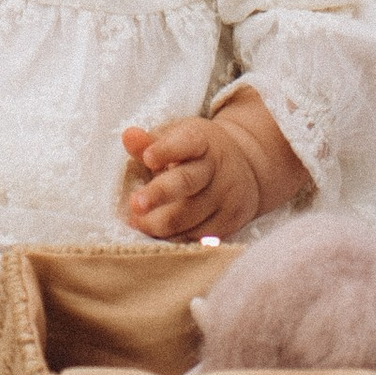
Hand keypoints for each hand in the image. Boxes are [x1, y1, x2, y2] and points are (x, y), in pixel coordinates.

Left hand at [121, 91, 298, 239]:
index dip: (166, 150)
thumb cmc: (198, 153)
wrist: (247, 168)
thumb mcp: (178, 139)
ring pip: (188, 217)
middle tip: (134, 204)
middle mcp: (217, 168)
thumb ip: (151, 142)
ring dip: (157, 223)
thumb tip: (128, 137)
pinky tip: (158, 234)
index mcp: (202, 142)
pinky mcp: (230, 221)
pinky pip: (197, 236)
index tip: (147, 157)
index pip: (186, 142)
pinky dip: (174, 237)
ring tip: (136, 222)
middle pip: (186, 182)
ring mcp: (226, 196)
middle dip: (159, 194)